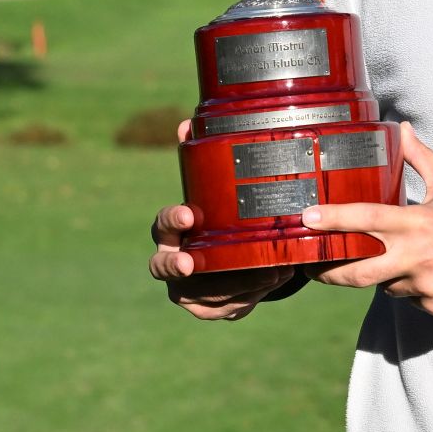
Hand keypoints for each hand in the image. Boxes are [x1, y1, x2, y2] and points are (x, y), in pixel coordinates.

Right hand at [149, 119, 292, 319]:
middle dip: (177, 266)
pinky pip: (226, 307)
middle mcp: (172, 260)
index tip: (190, 215)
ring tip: (266, 267)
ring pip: (203, 290)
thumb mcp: (214, 189)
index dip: (173, 220)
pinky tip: (270, 280)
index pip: (162, 223)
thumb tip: (184, 123)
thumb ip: (201, 156)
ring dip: (233, 280)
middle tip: (192, 263)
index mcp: (172, 229)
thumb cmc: (220, 214)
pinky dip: (247, 297)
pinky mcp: (208, 308)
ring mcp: (186, 289)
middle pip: (162, 267)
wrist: (233, 254)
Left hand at [303, 122, 432, 318]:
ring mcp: (425, 287)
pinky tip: (426, 274)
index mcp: (420, 222)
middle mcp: (418, 256)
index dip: (333, 219)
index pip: (366, 219)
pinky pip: (408, 299)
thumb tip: (402, 128)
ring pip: (385, 284)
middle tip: (309, 263)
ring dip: (382, 273)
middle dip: (328, 269)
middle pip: (358, 270)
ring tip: (397, 258)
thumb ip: (420, 158)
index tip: (306, 217)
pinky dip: (408, 287)